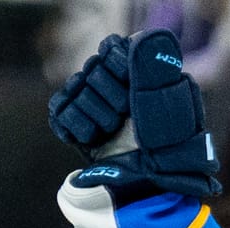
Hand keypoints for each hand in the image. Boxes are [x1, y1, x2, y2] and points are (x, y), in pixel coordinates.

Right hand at [49, 30, 222, 198]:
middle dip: (106, 92)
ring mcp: (95, 110)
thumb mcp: (170, 106)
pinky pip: (60, 110)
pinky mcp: (78, 130)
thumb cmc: (167, 150)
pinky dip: (74, 123)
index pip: (112, 48)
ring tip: (110, 130)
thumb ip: (155, 69)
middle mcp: (116, 90)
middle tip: (122, 115)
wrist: (147, 187)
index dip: (117, 64)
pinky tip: (91, 136)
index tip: (130, 86)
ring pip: (75, 87)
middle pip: (92, 67)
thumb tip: (143, 37)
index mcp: (139, 80)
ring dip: (94, 111)